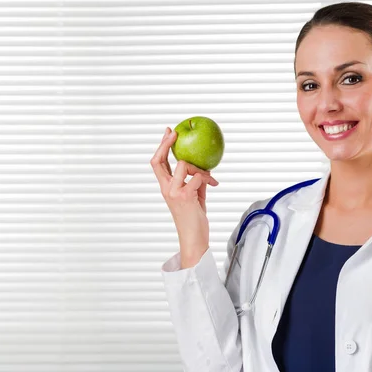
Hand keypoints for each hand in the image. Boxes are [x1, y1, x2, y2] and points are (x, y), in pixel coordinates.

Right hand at [150, 127, 219, 267]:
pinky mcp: (185, 196)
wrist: (194, 238)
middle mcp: (166, 188)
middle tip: (175, 133)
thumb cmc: (194, 219)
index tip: (168, 133)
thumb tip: (205, 169)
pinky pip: (198, 177)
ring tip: (209, 179)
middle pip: (159, 160)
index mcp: (166, 188)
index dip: (161, 147)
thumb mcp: (194, 196)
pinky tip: (213, 184)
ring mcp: (174, 192)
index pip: (158, 164)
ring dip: (199, 169)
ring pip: (184, 165)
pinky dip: (207, 179)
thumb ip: (195, 182)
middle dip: (165, 144)